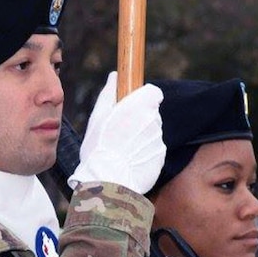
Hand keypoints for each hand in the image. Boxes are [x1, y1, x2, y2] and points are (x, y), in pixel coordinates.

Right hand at [69, 74, 165, 193]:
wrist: (109, 180)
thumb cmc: (99, 148)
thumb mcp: (97, 117)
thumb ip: (108, 94)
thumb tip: (115, 76)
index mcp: (140, 106)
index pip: (153, 92)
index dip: (142, 98)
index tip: (131, 106)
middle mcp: (154, 120)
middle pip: (150, 113)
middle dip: (138, 119)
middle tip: (119, 132)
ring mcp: (158, 139)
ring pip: (151, 132)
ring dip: (140, 136)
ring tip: (121, 149)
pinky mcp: (160, 157)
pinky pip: (152, 149)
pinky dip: (143, 152)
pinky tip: (128, 160)